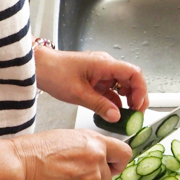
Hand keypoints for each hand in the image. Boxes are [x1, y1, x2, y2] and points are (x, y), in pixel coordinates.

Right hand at [11, 129, 131, 179]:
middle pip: (108, 178)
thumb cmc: (35, 150)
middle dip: (95, 178)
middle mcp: (96, 164)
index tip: (114, 166)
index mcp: (96, 145)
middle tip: (75, 174)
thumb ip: (90, 147)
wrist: (17, 167)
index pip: (124, 154)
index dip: (118, 162)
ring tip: (61, 179)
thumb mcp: (70, 137)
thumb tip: (99, 155)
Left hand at [34, 48, 148, 122]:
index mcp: (105, 64)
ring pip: (123, 85)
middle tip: (136, 114)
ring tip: (126, 115)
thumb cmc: (54, 72)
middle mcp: (106, 66)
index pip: (134, 73)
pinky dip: (115, 101)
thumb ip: (100, 106)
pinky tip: (113, 112)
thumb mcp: (78, 93)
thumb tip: (116, 116)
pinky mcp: (96, 79)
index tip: (138, 106)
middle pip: (132, 80)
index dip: (140, 90)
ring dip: (127, 100)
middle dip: (137, 97)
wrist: (38, 67)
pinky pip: (111, 90)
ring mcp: (102, 72)